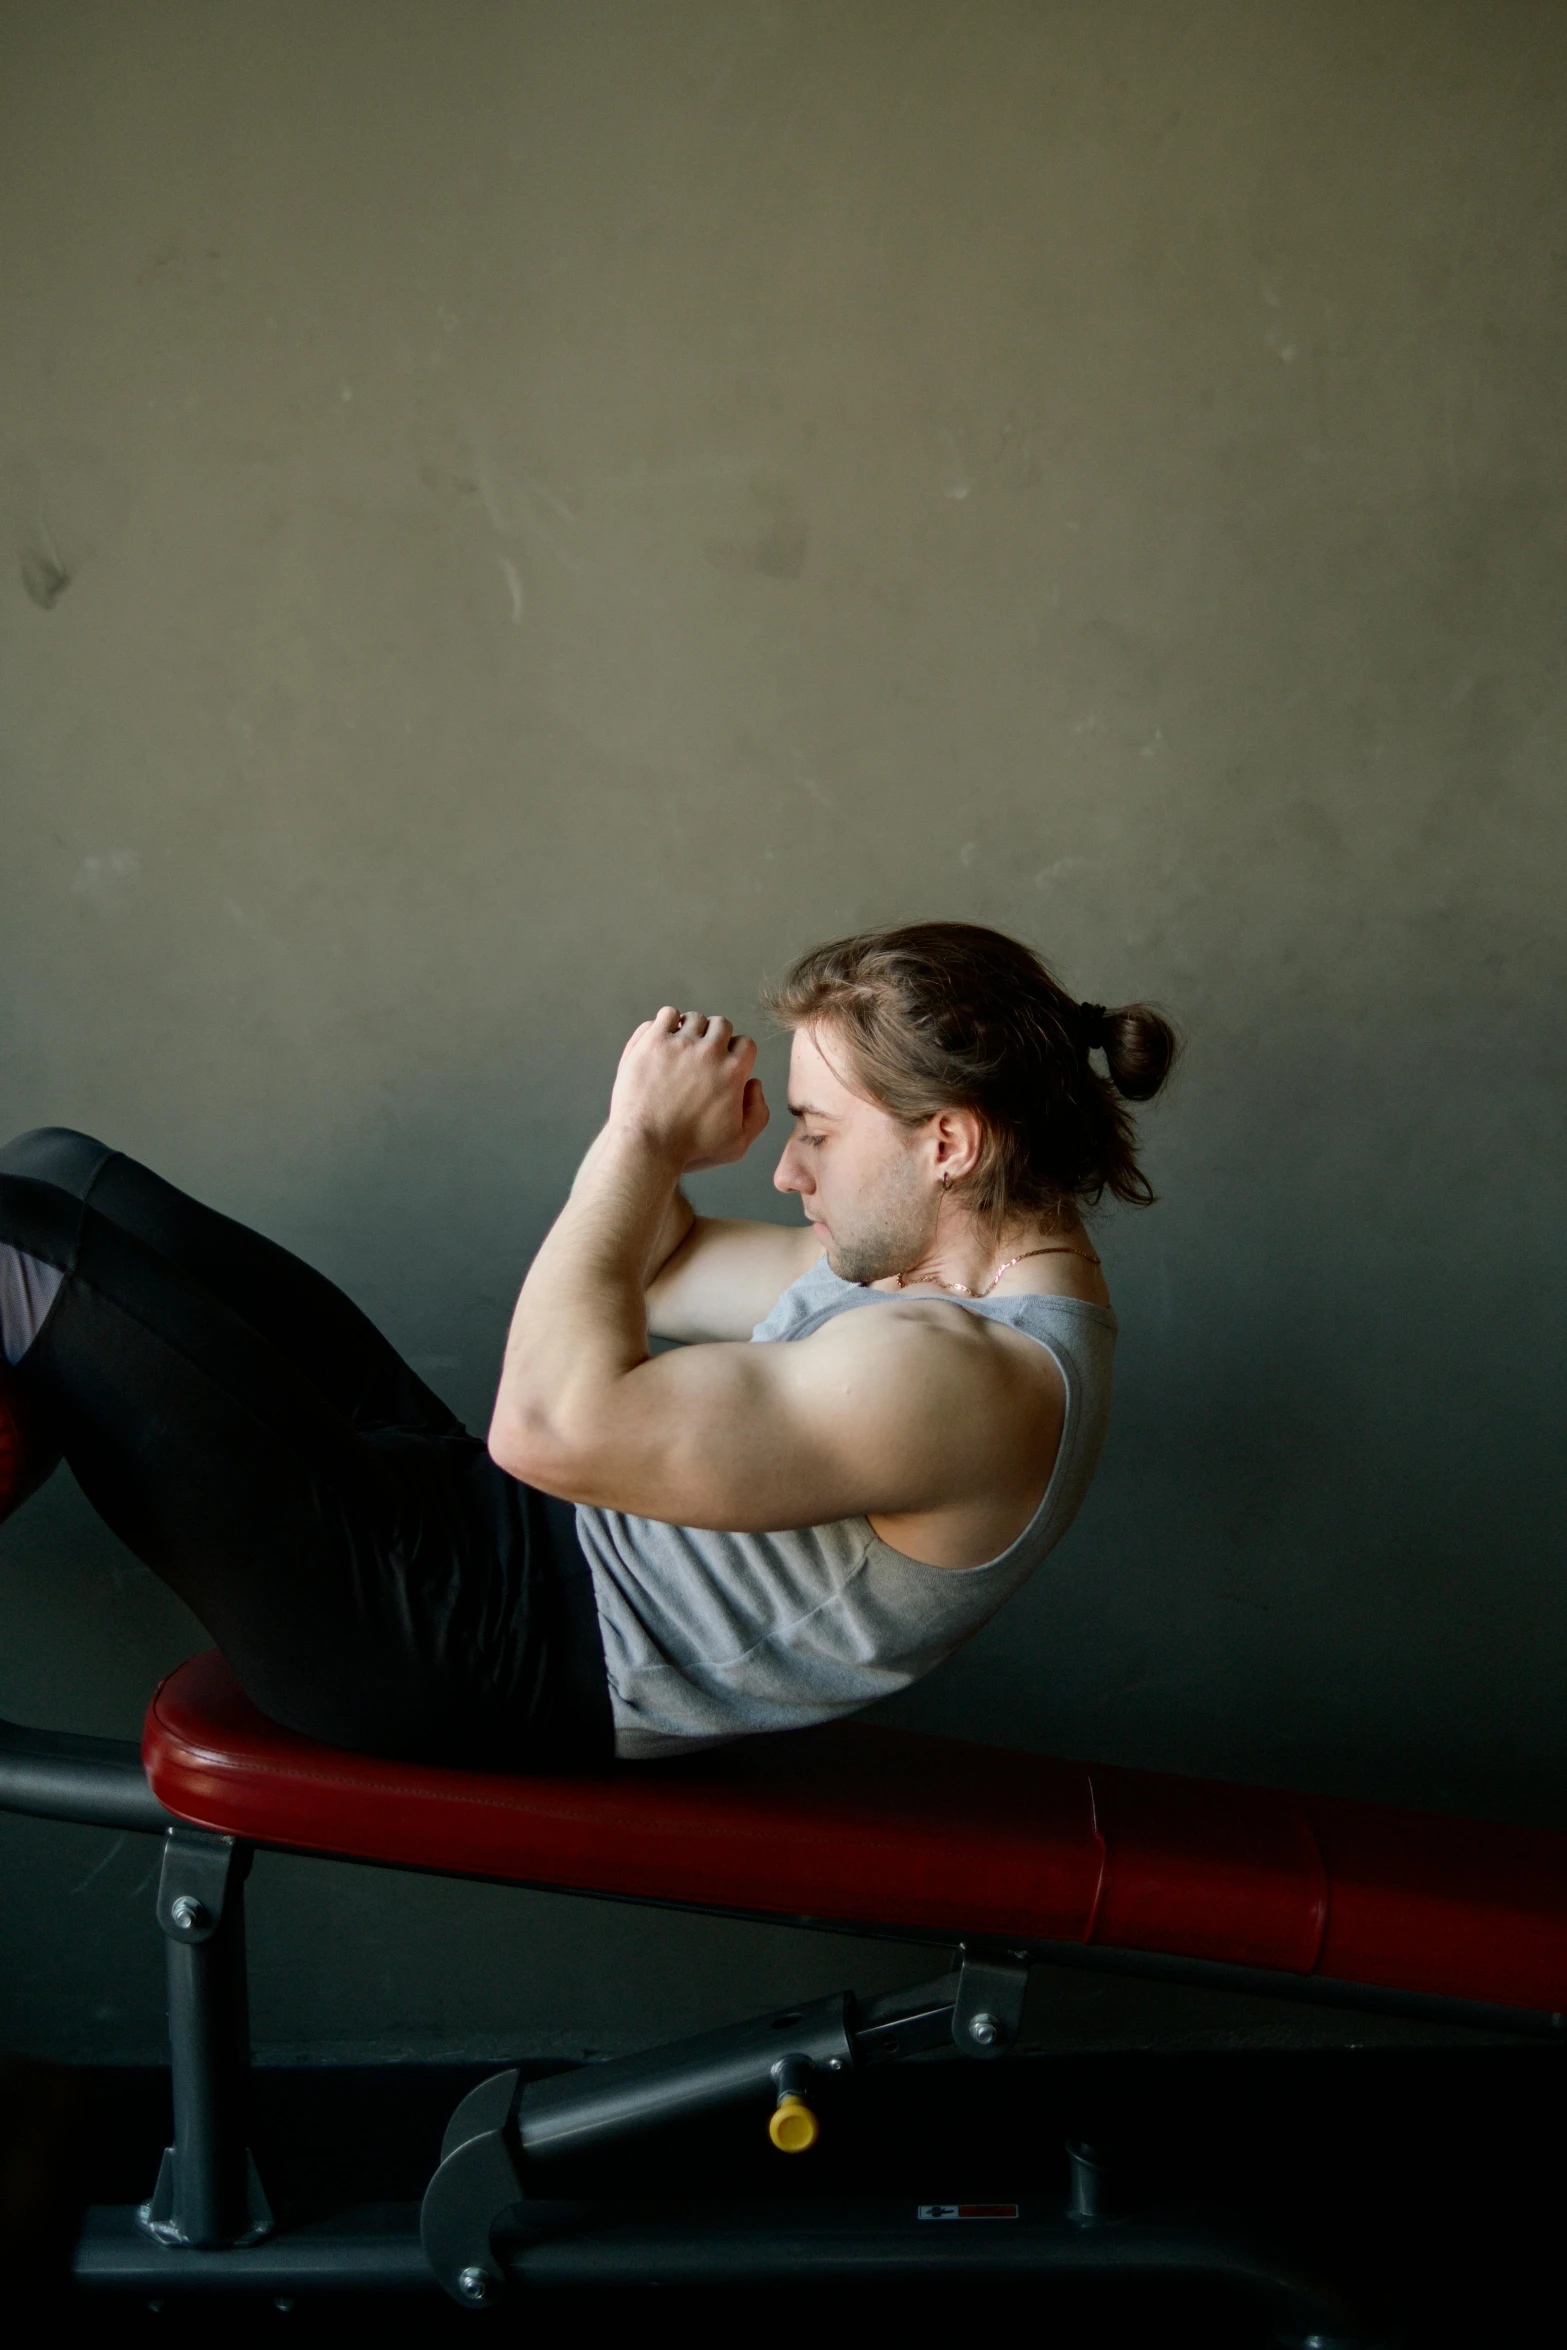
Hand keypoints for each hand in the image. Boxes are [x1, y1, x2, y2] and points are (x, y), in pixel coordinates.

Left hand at [609, 1007, 770, 1171]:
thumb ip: (758, 1114)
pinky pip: (667, 1014)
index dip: (735, 1052)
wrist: (647, 1144)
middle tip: (701, 1053)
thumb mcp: (738, 1143)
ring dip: (691, 1028)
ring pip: (695, 1018)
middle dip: (715, 1036)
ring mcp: (680, 1044)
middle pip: (722, 1024)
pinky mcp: (653, 1042)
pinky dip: (667, 1021)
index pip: (745, 1043)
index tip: (723, 1062)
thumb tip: (754, 1083)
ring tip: (681, 1044)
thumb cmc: (690, 1149)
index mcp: (733, 1071)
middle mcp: (710, 1052)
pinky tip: (663, 1037)